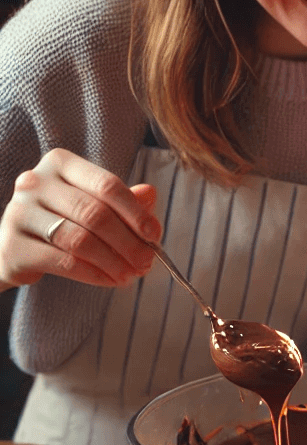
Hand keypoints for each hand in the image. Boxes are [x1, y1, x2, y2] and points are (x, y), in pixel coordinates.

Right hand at [0, 148, 159, 289]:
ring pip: (80, 240)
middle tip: (147, 262)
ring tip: (130, 275)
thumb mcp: (95, 203)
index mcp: (60, 164)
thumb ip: (123, 200)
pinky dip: (94, 274)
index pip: (107, 185)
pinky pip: (64, 262)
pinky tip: (110, 280)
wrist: (19, 245)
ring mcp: (19, 212)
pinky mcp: (13, 246)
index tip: (154, 235)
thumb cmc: (63, 218)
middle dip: (128, 242)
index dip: (136, 213)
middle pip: (95, 214)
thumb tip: (150, 194)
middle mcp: (35, 182)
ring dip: (113, 262)